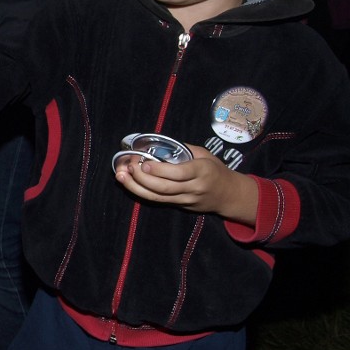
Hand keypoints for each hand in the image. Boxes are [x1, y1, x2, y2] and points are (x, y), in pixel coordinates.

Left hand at [113, 144, 257, 224]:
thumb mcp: (204, 155)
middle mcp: (193, 188)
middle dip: (142, 178)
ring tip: (121, 176)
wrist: (229, 195)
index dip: (159, 170)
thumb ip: (184, 150)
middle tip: (127, 166)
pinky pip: (159, 201)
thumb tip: (157, 143)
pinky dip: (142, 192)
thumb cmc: (215, 170)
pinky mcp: (180, 206)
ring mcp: (186, 200)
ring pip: (158, 197)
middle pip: (164, 188)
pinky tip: (129, 183)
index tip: (144, 162)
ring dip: (136, 187)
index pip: (178, 173)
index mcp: (202, 172)